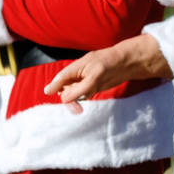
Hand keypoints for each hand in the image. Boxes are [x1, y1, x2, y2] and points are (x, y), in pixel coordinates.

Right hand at [44, 34, 171, 113]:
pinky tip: (83, 104)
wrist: (127, 64)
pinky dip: (82, 99)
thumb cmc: (109, 66)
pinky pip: (83, 94)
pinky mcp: (93, 86)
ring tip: (80, 107)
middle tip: (76, 108)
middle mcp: (78, 74)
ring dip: (75, 100)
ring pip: (74, 92)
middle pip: (66, 87)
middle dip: (67, 97)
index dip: (54, 85)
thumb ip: (78, 90)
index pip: (61, 77)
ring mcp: (85, 80)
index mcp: (76, 68)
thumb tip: (64, 99)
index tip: (47, 92)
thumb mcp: (93, 78)